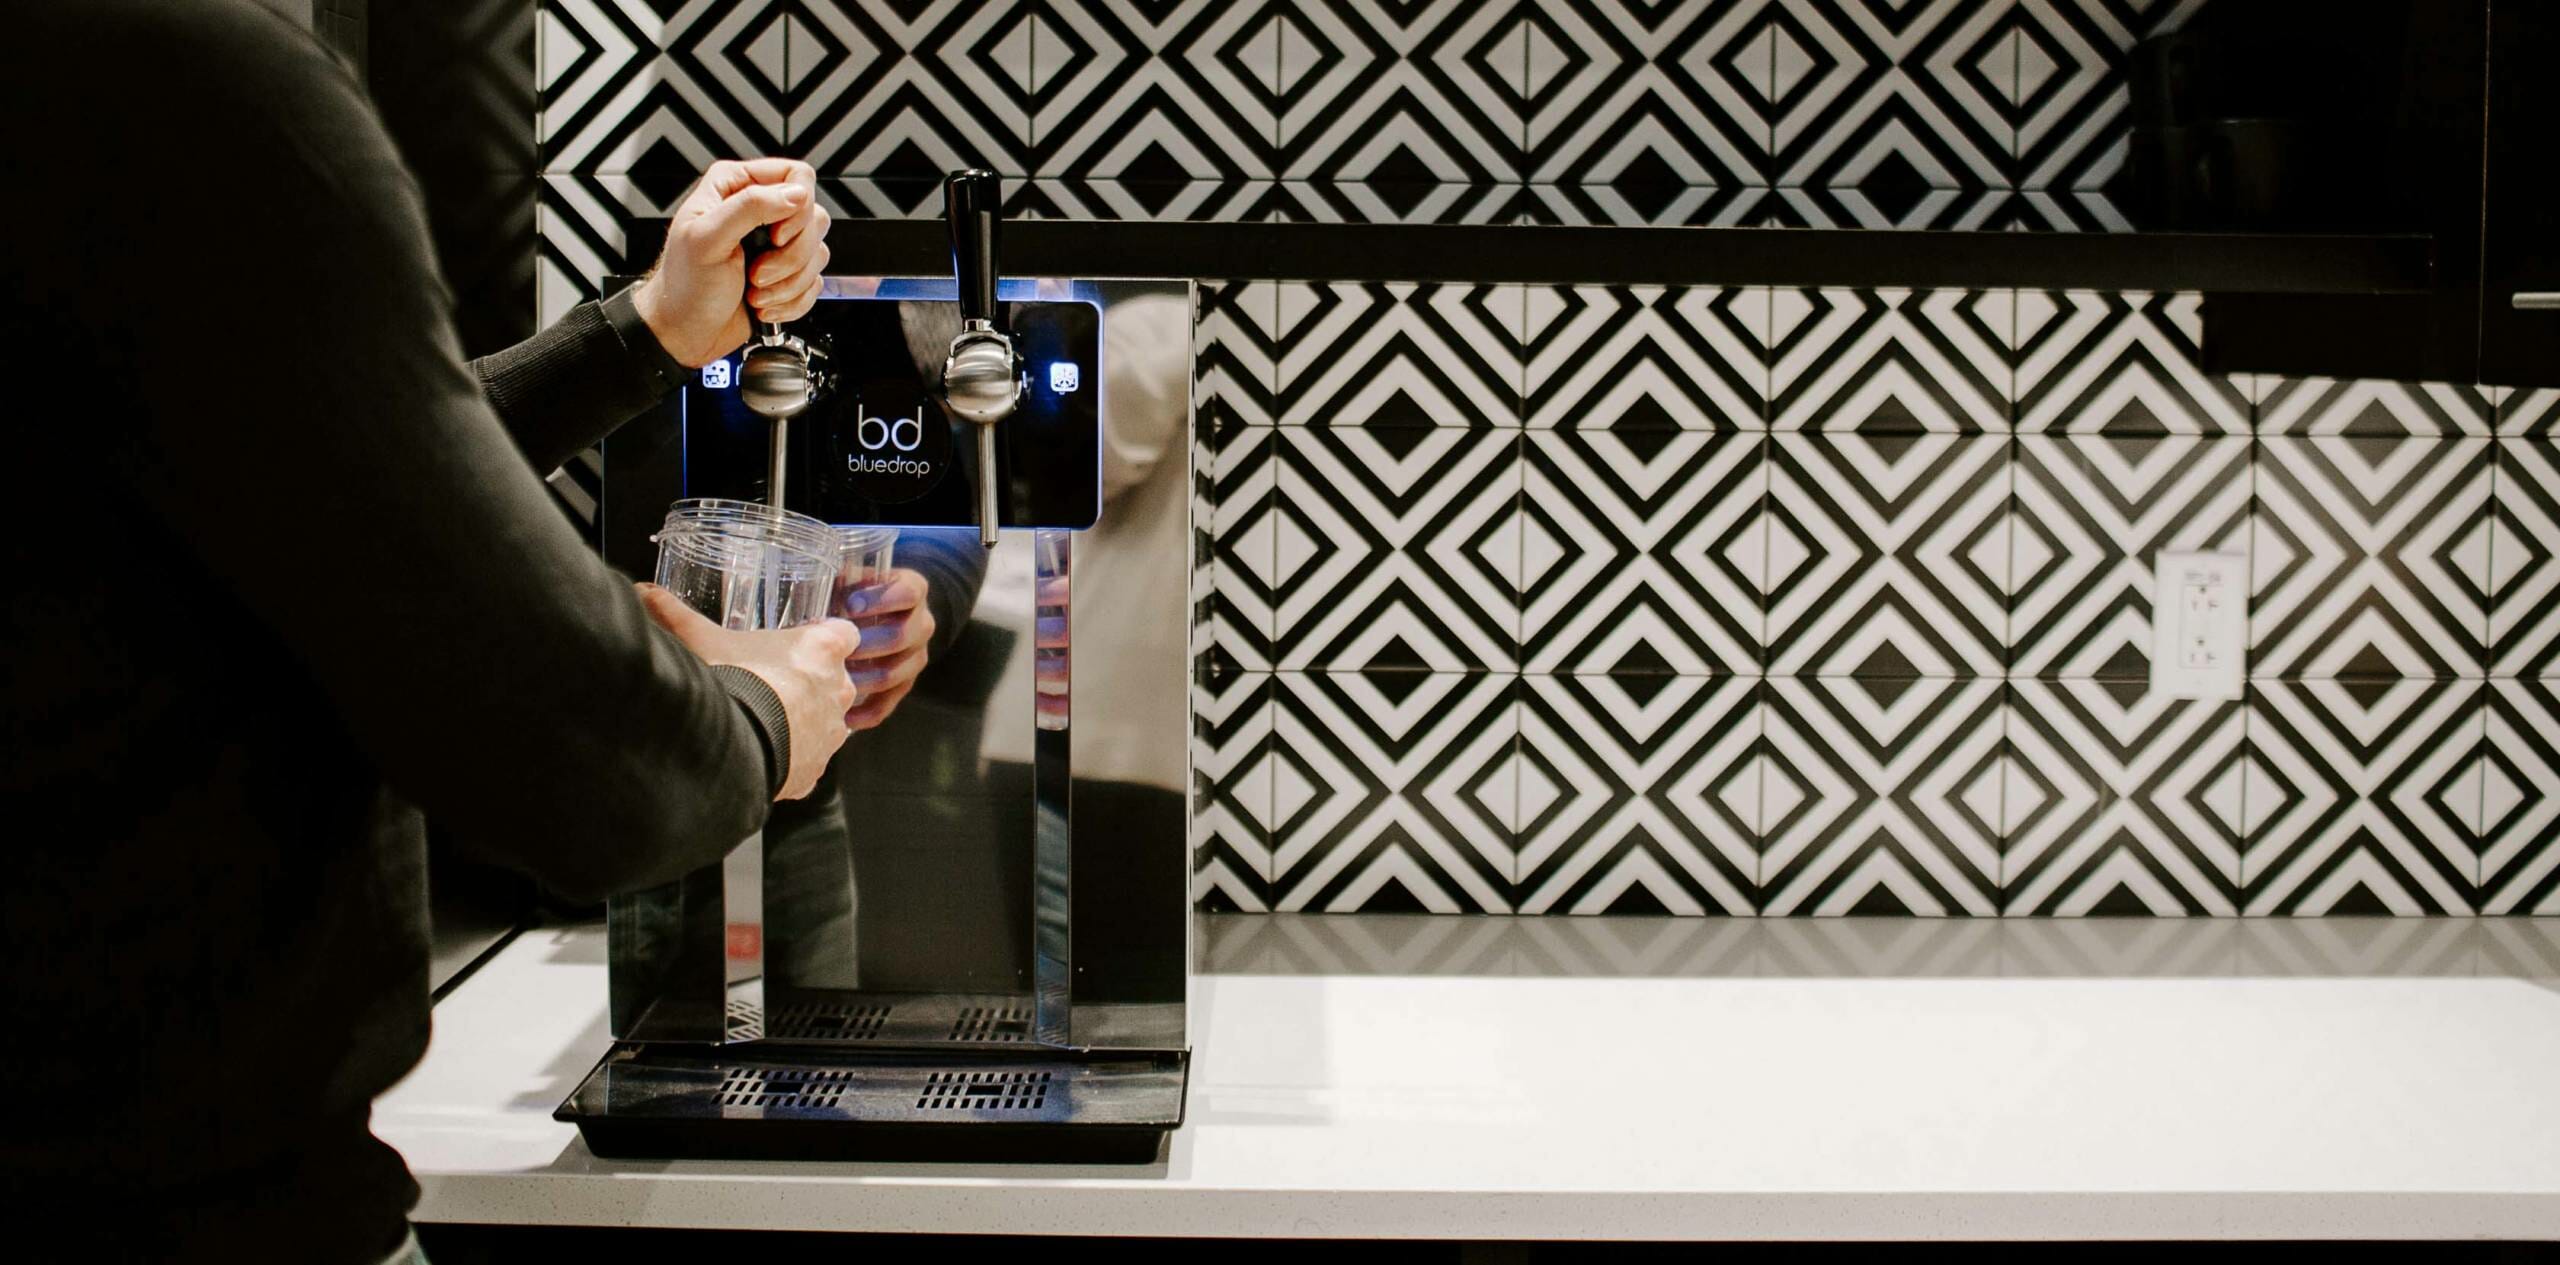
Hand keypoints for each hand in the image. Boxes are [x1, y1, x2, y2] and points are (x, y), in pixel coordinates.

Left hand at [630, 158, 831, 367]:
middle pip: (814, 217)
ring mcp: (776, 244)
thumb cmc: (684, 285)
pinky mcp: (787, 274)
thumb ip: (750, 207)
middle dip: (791, 255)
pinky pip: (815, 283)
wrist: (685, 331)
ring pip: (818, 253)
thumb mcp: (707, 238)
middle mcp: (760, 211)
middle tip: (758, 272)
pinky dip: (791, 301)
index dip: (796, 208)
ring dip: (788, 282)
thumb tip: (796, 194)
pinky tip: (762, 304)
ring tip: (755, 291)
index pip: (796, 177)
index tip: (776, 236)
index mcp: (735, 187)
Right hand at [637, 583, 858, 799]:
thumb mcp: (699, 640)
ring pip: (827, 722)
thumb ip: (675, 613)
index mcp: (821, 649)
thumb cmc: (726, 684)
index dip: (826, 637)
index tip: (806, 642)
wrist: (728, 748)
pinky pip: (811, 759)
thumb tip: (644, 592)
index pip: (844, 633)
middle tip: (773, 683)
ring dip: (804, 720)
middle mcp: (838, 690)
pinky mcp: (817, 769)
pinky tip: (762, 751)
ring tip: (764, 720)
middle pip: (837, 679)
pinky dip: (793, 757)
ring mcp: (831, 733)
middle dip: (810, 682)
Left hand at [841, 568, 934, 731]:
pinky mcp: (905, 683)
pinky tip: (845, 718)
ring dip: (863, 680)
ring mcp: (916, 656)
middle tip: (837, 647)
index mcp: (913, 590)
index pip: (909, 593)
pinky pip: (890, 703)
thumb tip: (810, 585)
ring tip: (834, 680)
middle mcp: (922, 623)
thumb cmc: (856, 590)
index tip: (852, 605)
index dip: (882, 600)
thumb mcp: (852, 577)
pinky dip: (867, 713)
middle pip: (901, 637)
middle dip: (866, 644)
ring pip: (895, 674)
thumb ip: (838, 580)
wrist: (879, 611)